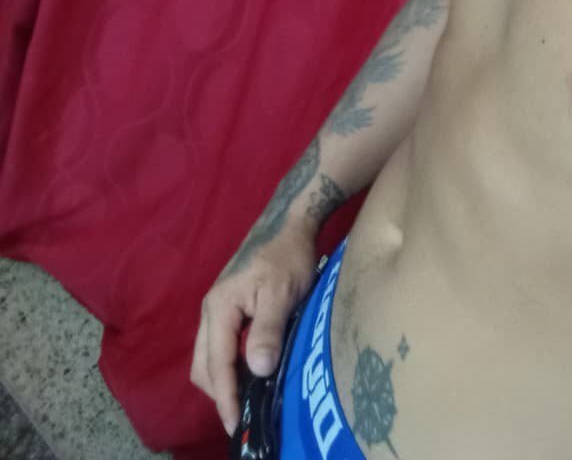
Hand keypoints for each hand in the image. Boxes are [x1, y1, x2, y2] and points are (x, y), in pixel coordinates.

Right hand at [190, 216, 317, 435]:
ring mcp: (218, 308)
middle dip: (220, 394)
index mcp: (219, 308)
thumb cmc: (287, 255)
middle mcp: (211, 310)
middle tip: (245, 416)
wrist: (291, 222)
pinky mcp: (230, 306)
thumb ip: (267, 331)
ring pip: (209, 357)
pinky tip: (251, 371)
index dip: (226, 398)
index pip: (216, 365)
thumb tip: (257, 371)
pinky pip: (220, 346)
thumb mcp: (281, 293)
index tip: (237, 426)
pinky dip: (229, 365)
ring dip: (224, 380)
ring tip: (249, 399)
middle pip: (203, 366)